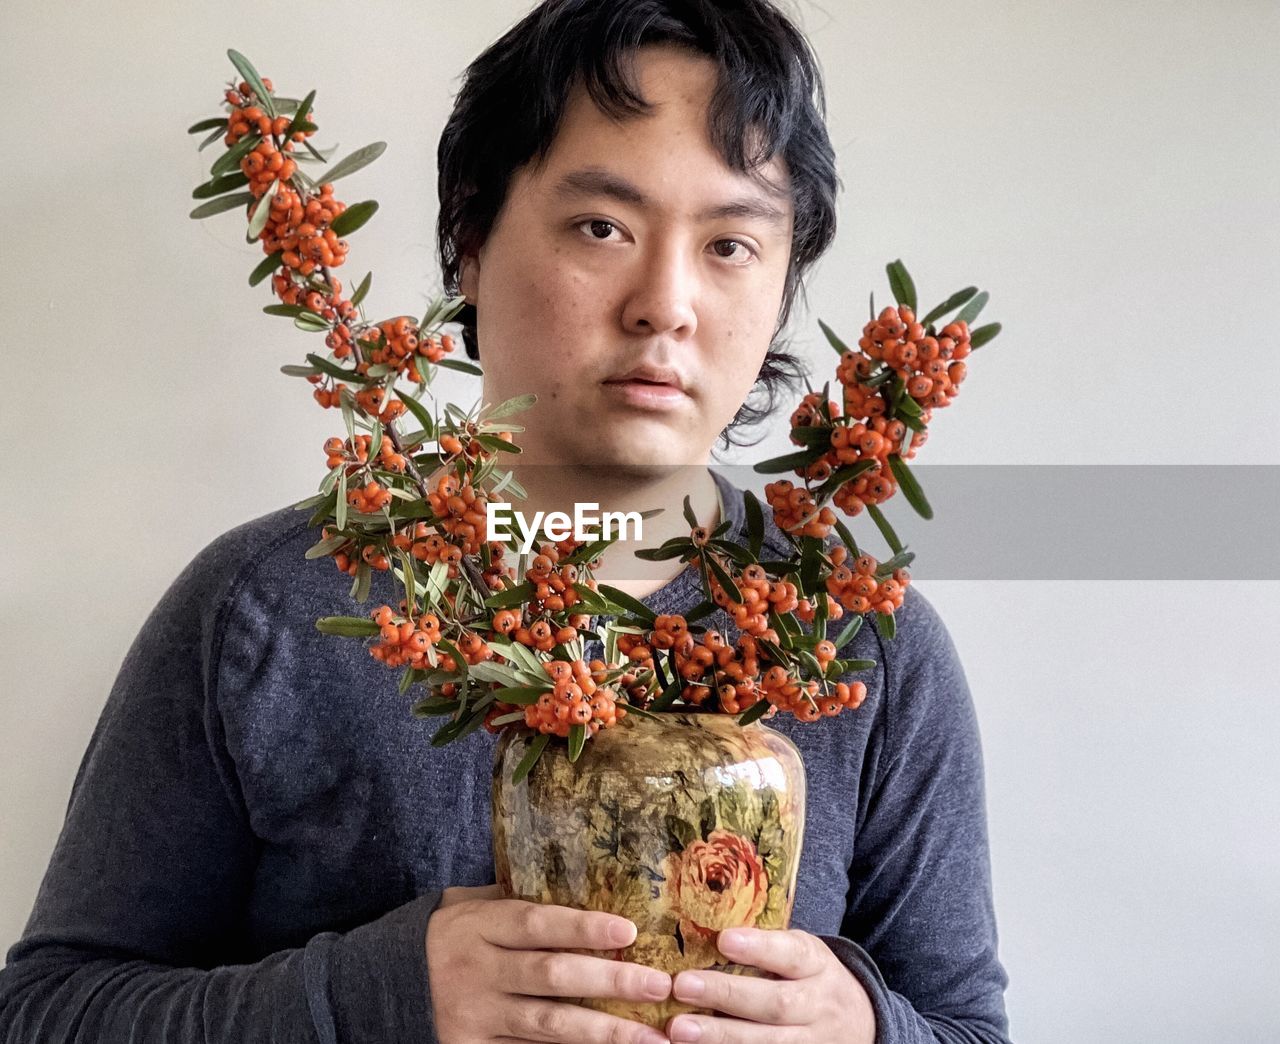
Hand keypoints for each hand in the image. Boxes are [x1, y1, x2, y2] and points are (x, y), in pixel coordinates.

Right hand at [426, 883, 674, 1042]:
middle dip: (610, 982)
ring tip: (650, 1039)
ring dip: (604, 1034)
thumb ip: (513, 901)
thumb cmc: (442, 938)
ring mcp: (476, 1016)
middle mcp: (478, 971)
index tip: (629, 929)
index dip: (582, 927)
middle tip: (658, 985)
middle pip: (552, 977)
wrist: (379, 987)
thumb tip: (581, 883)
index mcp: (478, 926)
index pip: (537, 924)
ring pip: (548, 1027)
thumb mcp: (466, 907)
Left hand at [664, 927, 875, 1042]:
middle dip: (726, 996)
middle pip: (775, 1004)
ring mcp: (812, 1043)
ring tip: (678, 1028)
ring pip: (768, 1043)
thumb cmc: (811, 978)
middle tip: (682, 985)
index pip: (792, 954)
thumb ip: (767, 945)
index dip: (759, 948)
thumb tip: (707, 928)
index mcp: (817, 965)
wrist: (860, 1024)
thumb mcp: (802, 952)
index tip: (723, 940)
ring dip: (720, 1036)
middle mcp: (818, 1006)